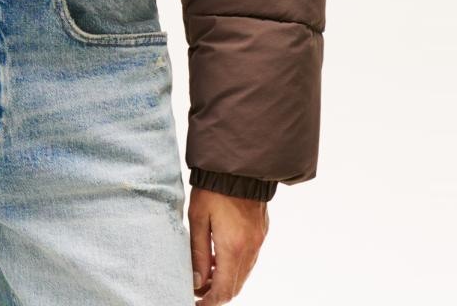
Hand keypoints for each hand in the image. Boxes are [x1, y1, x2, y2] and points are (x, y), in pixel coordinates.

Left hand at [189, 187, 268, 303]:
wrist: (239, 165)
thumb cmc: (213, 188)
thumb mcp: (197, 218)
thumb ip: (197, 253)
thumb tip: (196, 282)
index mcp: (232, 247)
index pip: (223, 290)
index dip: (208, 302)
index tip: (195, 302)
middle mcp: (250, 249)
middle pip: (235, 287)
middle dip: (215, 293)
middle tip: (196, 289)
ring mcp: (258, 241)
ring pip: (243, 274)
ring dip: (225, 279)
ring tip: (204, 272)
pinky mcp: (261, 232)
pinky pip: (249, 259)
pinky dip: (234, 265)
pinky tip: (218, 255)